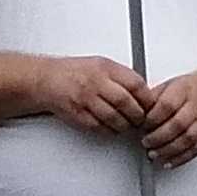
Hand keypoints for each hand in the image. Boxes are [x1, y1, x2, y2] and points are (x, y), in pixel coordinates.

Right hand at [27, 52, 153, 137]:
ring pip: (114, 118)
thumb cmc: (74, 72)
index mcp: (105, 68)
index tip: (151, 105)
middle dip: (138, 115)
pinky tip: (112, 127)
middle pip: (126, 103)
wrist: (46, 79)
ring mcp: (85, 99)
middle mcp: (95, 82)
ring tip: (128, 124)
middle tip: (141, 119)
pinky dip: (109, 130)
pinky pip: (99, 127)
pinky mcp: (77, 115)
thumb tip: (144, 91)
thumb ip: (121, 76)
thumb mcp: (101, 64)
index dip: (147, 98)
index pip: (135, 84)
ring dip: (125, 125)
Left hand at [135, 65, 196, 167]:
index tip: (142, 125)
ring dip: (168, 150)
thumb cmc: (188, 90)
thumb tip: (134, 112)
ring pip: (188, 139)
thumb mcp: (168, 86)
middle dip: (159, 137)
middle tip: (146, 142)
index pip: (167, 104)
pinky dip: (181, 158)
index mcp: (183, 89)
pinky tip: (169, 161)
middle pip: (178, 124)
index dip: (153, 118)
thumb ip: (152, 99)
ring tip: (154, 154)